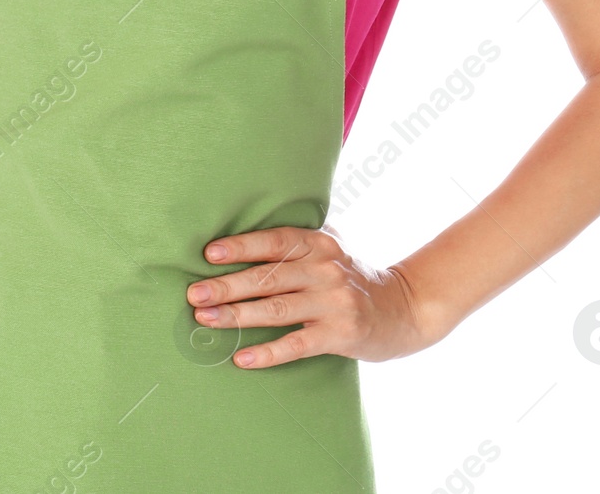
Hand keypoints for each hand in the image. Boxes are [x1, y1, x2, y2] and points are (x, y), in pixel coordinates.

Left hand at [184, 224, 446, 367]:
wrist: (405, 310)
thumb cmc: (351, 278)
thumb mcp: (329, 250)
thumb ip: (295, 244)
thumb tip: (237, 243)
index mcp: (320, 242)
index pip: (274, 241)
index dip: (241, 246)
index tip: (208, 254)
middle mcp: (326, 268)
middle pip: (268, 277)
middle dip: (227, 286)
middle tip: (194, 294)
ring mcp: (334, 302)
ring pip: (276, 309)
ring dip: (237, 316)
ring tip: (206, 320)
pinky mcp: (340, 334)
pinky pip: (296, 345)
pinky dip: (267, 353)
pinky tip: (242, 358)